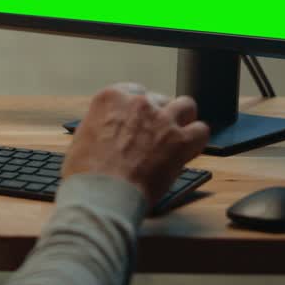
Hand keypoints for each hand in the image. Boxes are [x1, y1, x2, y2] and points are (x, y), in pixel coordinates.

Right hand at [62, 83, 209, 204]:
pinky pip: (201, 130)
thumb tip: (107, 131)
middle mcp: (138, 102)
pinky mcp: (179, 140)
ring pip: (185, 106)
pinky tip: (189, 150)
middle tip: (155, 135)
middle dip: (158, 115)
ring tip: (178, 135)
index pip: (134, 91)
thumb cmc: (86, 174)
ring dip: (183, 119)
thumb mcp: (82, 137)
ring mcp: (161, 119)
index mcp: (111, 98)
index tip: (139, 121)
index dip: (139, 109)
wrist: (101, 194)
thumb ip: (101, 125)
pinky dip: (197, 140)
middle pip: (159, 98)